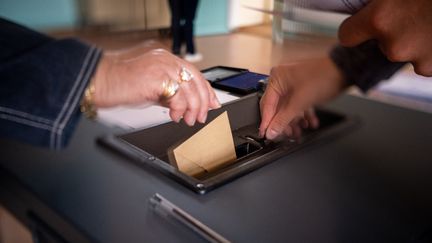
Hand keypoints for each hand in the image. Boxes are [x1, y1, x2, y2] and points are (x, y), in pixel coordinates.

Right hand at [93, 46, 219, 125]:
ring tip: (188, 120)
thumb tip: (188, 106)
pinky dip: (181, 110)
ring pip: (191, 90)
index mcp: (166, 59)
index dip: (206, 90)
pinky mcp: (158, 77)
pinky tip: (175, 116)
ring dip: (193, 109)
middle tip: (201, 117)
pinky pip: (179, 97)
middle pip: (196, 80)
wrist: (102, 83)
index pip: (194, 73)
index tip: (212, 103)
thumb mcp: (153, 88)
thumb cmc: (122, 86)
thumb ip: (171, 93)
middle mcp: (167, 59)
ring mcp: (163, 66)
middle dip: (203, 102)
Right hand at [259, 58, 345, 139]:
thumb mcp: (300, 102)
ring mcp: (293, 85)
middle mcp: (283, 80)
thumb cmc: (323, 77)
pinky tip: (310, 123)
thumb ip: (283, 119)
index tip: (266, 134)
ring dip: (294, 121)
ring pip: (289, 108)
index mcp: (277, 78)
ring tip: (299, 132)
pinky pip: (299, 105)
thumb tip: (271, 131)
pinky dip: (304, 115)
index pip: (267, 104)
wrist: (345, 70)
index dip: (266, 121)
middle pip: (277, 107)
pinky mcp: (304, 89)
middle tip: (286, 135)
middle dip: (283, 123)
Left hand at [339, 0, 431, 75]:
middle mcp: (393, 45)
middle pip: (381, 45)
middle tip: (412, 12)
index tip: (361, 25)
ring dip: (414, 39)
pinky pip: (424, 59)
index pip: (347, 35)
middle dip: (392, 31)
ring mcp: (416, 59)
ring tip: (429, 19)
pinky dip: (430, 48)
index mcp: (380, 19)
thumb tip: (372, 4)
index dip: (355, 28)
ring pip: (405, 52)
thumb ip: (381, 1)